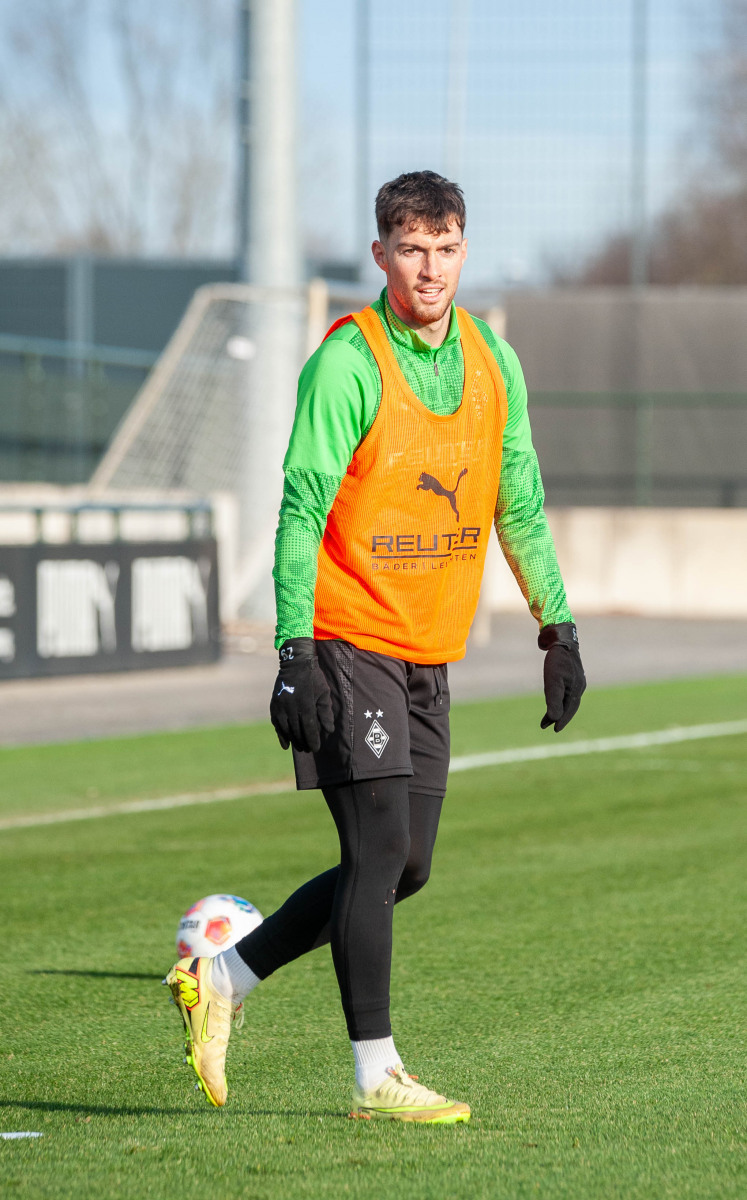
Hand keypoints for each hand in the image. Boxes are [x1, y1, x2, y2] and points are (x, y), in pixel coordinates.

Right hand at [269, 638, 334, 752]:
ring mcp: (280, 706)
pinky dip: (281, 735)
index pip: (309, 727)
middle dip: (303, 742)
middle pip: (297, 731)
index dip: (313, 740)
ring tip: (300, 747)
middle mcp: (291, 706)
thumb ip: (325, 712)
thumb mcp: (324, 693)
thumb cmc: (314, 678)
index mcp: (305, 703)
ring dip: (293, 740)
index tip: (316, 748)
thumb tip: (328, 731)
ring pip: (286, 729)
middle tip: (309, 750)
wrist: (295, 662)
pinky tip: (286, 744)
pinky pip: (277, 724)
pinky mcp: (274, 705)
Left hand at [538, 623, 585, 732]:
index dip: (562, 721)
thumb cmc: (557, 660)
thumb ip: (554, 700)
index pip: (569, 710)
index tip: (554, 730)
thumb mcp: (553, 681)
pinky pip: (567, 691)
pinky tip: (554, 698)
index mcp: (576, 690)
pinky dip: (560, 698)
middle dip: (560, 717)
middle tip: (548, 726)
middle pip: (570, 707)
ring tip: (547, 716)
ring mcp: (577, 680)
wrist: (562, 638)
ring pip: (568, 699)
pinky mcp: (572, 675)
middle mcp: (579, 686)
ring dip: (559, 708)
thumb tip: (554, 719)